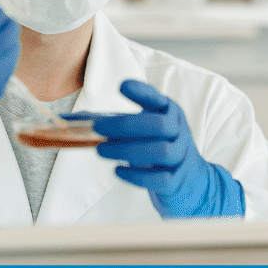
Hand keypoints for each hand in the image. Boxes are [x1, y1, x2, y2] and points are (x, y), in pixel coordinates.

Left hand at [66, 80, 244, 217]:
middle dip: (125, 125)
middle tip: (97, 129)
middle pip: (157, 125)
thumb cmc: (160, 149)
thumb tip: (75, 122)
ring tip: (101, 151)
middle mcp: (178, 131)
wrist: (192, 181)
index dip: (141, 92)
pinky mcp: (177, 180)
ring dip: (127, 150)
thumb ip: (116, 123)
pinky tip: (117, 171)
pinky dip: (136, 175)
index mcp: (169, 113)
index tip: (121, 86)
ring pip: (160, 151)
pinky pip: (159, 178)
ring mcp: (181, 156)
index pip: (158, 99)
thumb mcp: (146, 131)